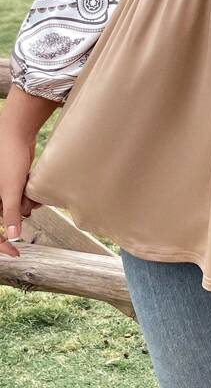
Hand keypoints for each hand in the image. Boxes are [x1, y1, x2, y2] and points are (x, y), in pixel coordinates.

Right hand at [0, 119, 41, 257]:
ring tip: (28, 184)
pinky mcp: (13, 182)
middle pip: (8, 217)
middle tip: (26, 197)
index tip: (15, 253)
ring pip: (18, 206)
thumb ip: (11, 214)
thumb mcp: (11, 190)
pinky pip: (22, 195)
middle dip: (20, 210)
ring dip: (27, 200)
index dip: (2, 244)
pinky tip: (31, 180)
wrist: (16, 134)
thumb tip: (13, 237)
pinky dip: (29, 192)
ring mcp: (3, 189)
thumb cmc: (10, 159)